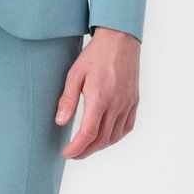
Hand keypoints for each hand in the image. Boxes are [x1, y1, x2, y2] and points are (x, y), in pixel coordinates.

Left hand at [55, 27, 139, 158]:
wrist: (120, 40)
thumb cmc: (95, 54)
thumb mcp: (75, 73)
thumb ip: (68, 99)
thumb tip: (60, 122)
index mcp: (99, 98)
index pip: (88, 134)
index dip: (77, 148)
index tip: (67, 154)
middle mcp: (116, 105)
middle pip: (101, 139)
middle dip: (86, 151)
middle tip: (74, 153)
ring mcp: (127, 104)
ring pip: (114, 136)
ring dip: (100, 146)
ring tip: (86, 147)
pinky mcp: (134, 101)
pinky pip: (126, 127)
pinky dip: (115, 137)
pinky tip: (106, 137)